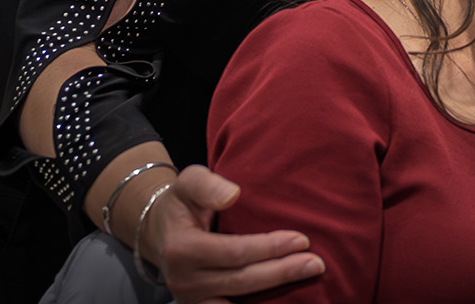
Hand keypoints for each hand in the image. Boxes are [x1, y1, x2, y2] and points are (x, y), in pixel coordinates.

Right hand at [135, 165, 322, 303]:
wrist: (159, 231)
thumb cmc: (182, 202)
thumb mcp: (189, 182)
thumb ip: (208, 185)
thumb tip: (233, 194)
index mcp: (181, 248)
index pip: (233, 252)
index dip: (268, 248)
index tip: (301, 239)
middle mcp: (183, 280)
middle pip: (240, 280)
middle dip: (281, 272)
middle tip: (315, 263)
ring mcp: (190, 298)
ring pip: (237, 302)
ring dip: (274, 293)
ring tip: (306, 280)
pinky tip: (283, 300)